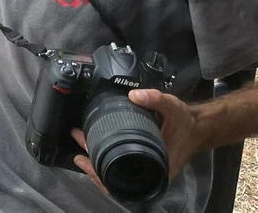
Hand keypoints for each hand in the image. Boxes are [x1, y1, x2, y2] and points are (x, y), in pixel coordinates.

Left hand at [70, 89, 200, 194]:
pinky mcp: (144, 162)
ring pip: (116, 172)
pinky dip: (106, 157)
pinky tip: (94, 146)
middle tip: (78, 148)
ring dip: (97, 160)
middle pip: (115, 177)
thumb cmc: (186, 122)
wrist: (199, 127)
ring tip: (80, 143)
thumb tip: (134, 94)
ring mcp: (148, 170)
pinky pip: (121, 165)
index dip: (102, 174)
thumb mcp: (173, 108)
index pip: (123, 181)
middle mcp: (152, 174)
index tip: (86, 160)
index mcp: (158, 169)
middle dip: (93, 165)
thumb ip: (155, 99)